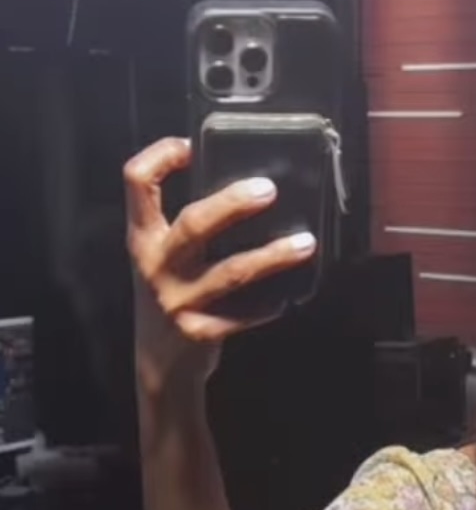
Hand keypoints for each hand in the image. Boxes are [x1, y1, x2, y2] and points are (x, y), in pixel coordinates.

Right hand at [125, 137, 317, 394]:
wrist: (159, 364)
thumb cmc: (169, 298)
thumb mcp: (160, 258)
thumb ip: (181, 228)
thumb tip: (233, 188)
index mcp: (143, 238)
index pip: (136, 182)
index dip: (160, 156)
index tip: (191, 145)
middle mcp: (155, 265)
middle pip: (194, 224)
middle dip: (233, 204)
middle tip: (268, 190)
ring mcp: (177, 300)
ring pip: (231, 272)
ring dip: (272, 256)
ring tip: (305, 244)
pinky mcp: (199, 331)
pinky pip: (242, 316)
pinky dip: (267, 307)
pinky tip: (285, 300)